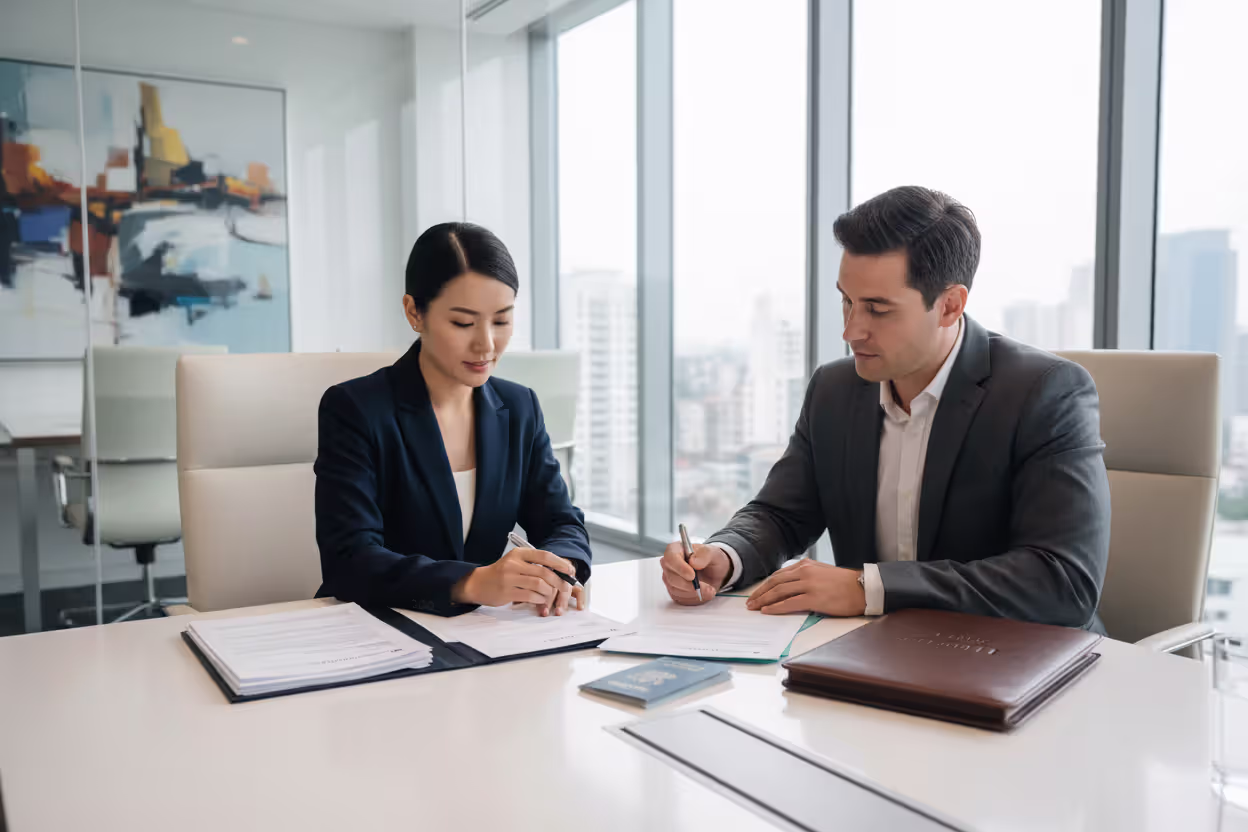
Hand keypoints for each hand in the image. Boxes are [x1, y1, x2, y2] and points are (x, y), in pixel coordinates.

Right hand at [453, 548, 584, 615]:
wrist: (478, 583)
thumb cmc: (501, 573)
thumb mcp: (515, 562)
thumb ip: (533, 564)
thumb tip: (560, 571)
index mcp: (518, 554)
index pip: (544, 555)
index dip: (560, 563)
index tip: (570, 570)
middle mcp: (514, 564)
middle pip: (544, 572)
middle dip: (559, 581)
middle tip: (565, 587)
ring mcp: (509, 578)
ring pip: (539, 585)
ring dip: (549, 592)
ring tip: (550, 595)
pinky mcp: (507, 592)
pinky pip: (530, 596)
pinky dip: (539, 599)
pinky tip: (540, 600)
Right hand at [661, 542, 730, 605]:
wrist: (715, 572)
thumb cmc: (710, 559)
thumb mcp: (712, 553)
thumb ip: (704, 555)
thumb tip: (693, 561)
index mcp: (675, 550)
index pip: (670, 557)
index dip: (680, 567)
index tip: (692, 575)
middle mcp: (669, 565)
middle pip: (671, 577)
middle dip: (689, 585)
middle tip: (707, 587)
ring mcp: (670, 579)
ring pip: (676, 590)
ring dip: (694, 593)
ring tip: (710, 590)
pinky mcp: (674, 592)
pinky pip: (680, 598)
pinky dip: (694, 598)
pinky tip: (704, 593)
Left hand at [745, 560, 865, 616]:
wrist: (863, 588)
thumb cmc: (845, 584)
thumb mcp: (821, 573)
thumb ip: (805, 576)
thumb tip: (790, 586)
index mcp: (805, 565)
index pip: (779, 575)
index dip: (765, 585)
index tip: (757, 592)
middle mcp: (805, 572)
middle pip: (775, 582)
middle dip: (760, 593)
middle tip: (749, 602)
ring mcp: (809, 584)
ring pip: (779, 592)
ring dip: (764, 600)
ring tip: (754, 607)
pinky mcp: (814, 598)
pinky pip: (789, 603)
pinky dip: (776, 607)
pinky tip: (767, 611)